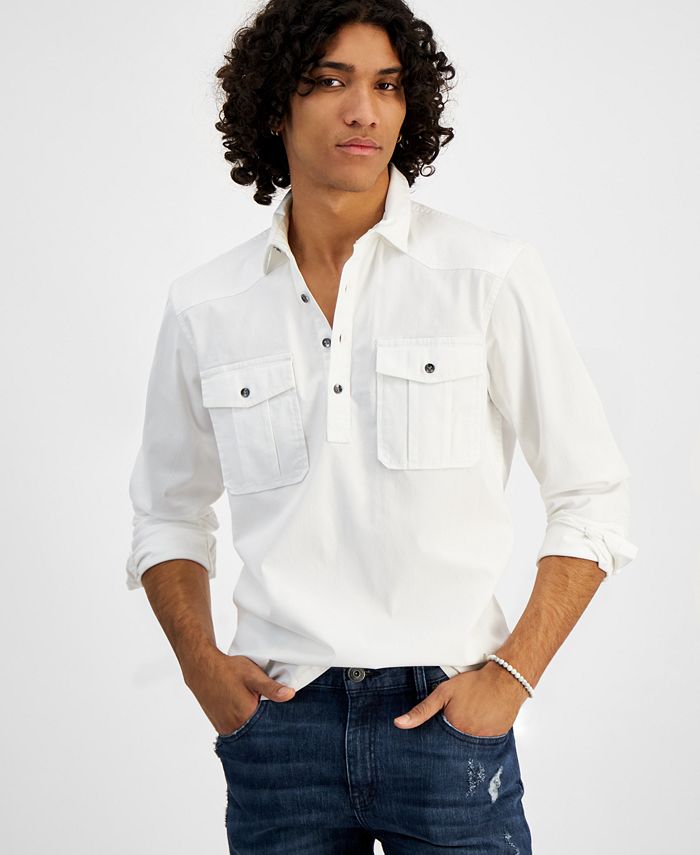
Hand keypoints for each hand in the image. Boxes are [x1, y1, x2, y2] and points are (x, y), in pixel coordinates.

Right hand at [182, 650, 295, 735]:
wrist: (202, 668)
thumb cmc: (228, 670)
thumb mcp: (253, 675)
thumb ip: (272, 688)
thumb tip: (290, 695)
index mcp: (245, 716)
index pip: (268, 729)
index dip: (278, 725)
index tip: (286, 722)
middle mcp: (233, 727)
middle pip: (257, 734)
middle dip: (266, 728)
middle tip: (275, 719)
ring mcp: (224, 728)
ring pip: (246, 733)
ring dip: (254, 727)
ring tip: (261, 715)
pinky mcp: (219, 725)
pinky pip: (236, 731)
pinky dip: (244, 726)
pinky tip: (248, 715)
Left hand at [393, 663, 527, 735]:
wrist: (505, 680)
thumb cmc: (474, 684)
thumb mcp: (443, 693)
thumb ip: (421, 711)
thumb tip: (399, 724)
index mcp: (453, 730)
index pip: (439, 744)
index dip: (438, 738)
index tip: (438, 734)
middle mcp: (469, 740)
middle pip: (455, 745)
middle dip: (453, 738)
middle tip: (460, 719)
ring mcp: (485, 741)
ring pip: (470, 745)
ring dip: (468, 736)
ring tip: (471, 718)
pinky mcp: (498, 738)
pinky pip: (486, 742)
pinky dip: (482, 733)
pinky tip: (483, 720)